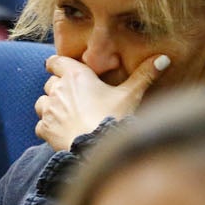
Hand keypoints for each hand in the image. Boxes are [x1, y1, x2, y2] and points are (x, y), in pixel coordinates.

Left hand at [37, 52, 165, 149]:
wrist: (96, 146)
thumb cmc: (113, 117)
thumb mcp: (131, 94)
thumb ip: (145, 75)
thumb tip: (164, 58)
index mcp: (75, 76)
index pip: (55, 61)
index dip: (57, 63)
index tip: (61, 66)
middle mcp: (57, 90)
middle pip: (50, 82)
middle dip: (59, 87)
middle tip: (74, 95)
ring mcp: (48, 110)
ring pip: (42, 102)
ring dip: (51, 105)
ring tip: (66, 112)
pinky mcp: (44, 128)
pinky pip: (41, 124)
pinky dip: (48, 127)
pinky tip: (62, 131)